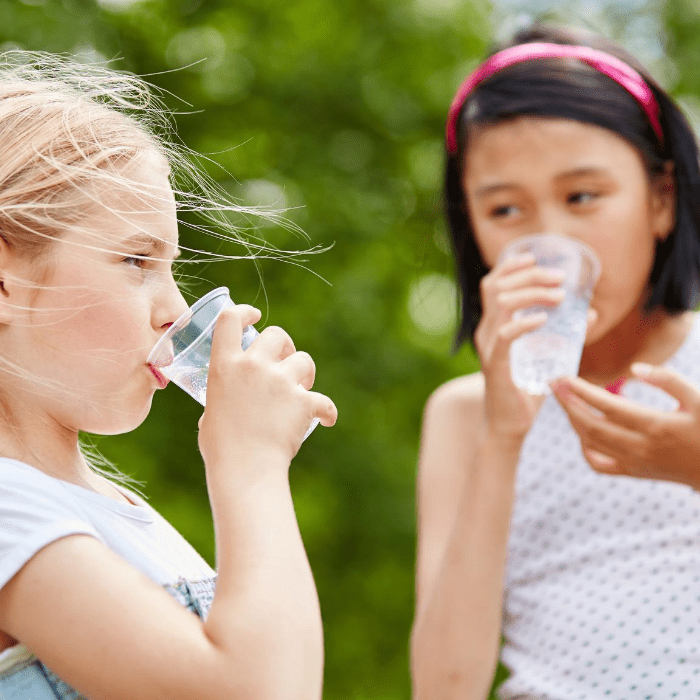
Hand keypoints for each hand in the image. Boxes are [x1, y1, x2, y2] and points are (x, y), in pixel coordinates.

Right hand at [198, 305, 336, 470]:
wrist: (245, 468)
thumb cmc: (222, 449)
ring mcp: (280, 381)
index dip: (244, 312)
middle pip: (276, 334)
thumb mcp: (211, 414)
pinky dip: (326, 411)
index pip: (229, 320)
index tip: (254, 315)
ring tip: (301, 392)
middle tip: (285, 362)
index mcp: (224, 366)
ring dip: (305, 374)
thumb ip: (223, 400)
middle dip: (285, 345)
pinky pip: (324, 401)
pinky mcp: (303, 400)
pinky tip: (325, 420)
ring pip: (304, 360)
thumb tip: (226, 408)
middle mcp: (253, 366)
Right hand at [475, 254, 565, 444]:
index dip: (510, 266)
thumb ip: (564, 333)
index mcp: (493, 325)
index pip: (492, 284)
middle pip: (497, 287)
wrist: (509, 425)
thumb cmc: (526, 390)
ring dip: (532, 293)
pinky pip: (505, 336)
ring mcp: (488, 347)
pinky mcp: (494, 364)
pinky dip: (525, 323)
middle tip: (559, 278)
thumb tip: (591, 312)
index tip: (535, 257)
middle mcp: (485, 331)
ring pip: (501, 304)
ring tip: (558, 296)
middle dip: (529, 275)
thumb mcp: (545, 355)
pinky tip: (544, 319)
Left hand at [551, 364, 699, 488]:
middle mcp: (640, 447)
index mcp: (655, 426)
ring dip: (573, 420)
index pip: (607, 406)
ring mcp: (635, 463)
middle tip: (553, 384)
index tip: (563, 377)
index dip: (581, 391)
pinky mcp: (634, 473)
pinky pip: (599, 464)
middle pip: (590, 425)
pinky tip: (582, 431)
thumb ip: (669, 381)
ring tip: (564, 399)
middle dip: (568, 403)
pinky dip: (584, 448)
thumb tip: (636, 368)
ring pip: (591, 442)